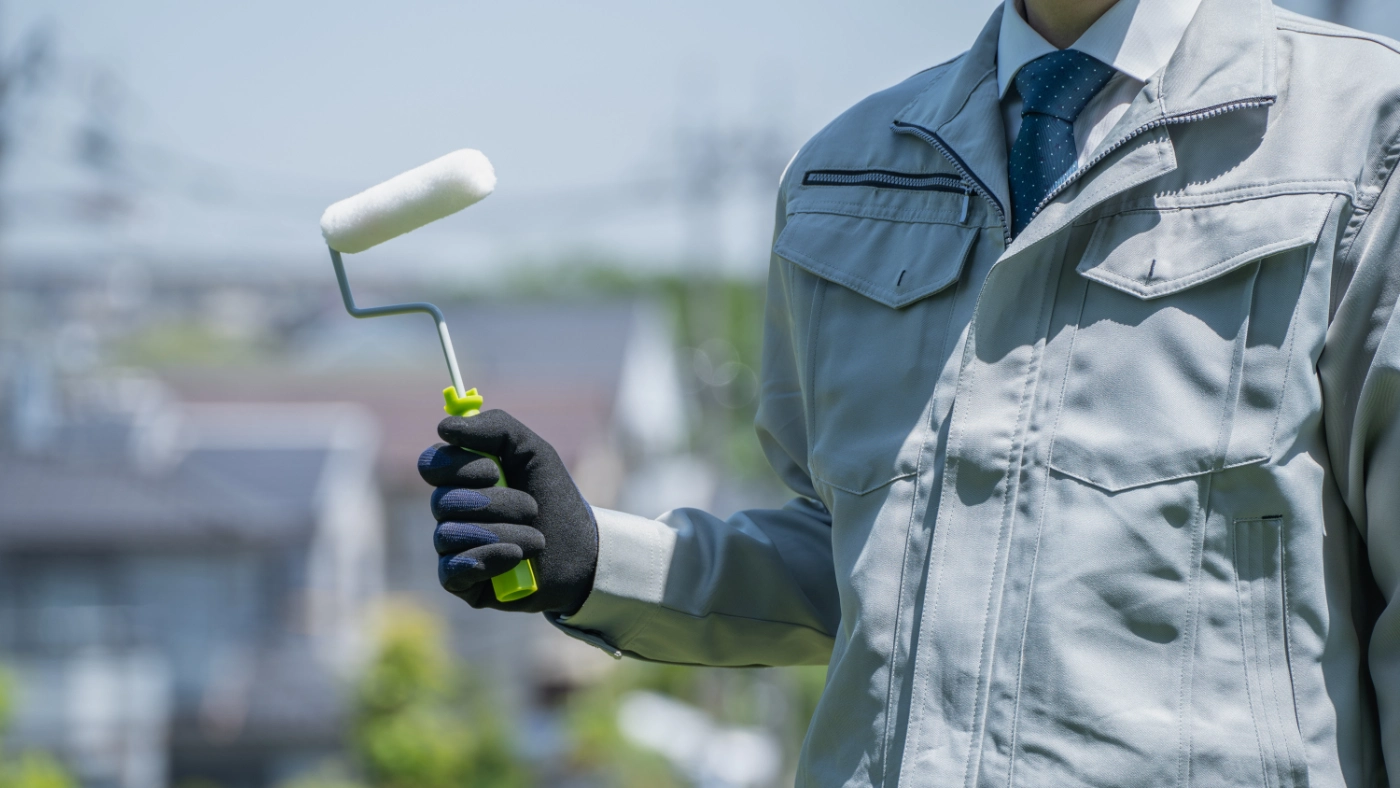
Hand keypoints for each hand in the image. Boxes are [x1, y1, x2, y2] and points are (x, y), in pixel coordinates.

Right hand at [417, 409, 597, 613]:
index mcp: (463, 478)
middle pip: (442, 501)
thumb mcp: (533, 451)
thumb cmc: (554, 498)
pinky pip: (452, 570)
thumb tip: (443, 427)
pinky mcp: (461, 582)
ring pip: (449, 535)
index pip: (432, 464)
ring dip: (502, 532)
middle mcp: (452, 511)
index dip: (456, 466)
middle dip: (494, 503)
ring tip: (537, 539)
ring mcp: (453, 547)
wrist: (582, 552)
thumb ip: (494, 427)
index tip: (491, 469)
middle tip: (532, 508)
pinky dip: (488, 559)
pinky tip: (516, 558)